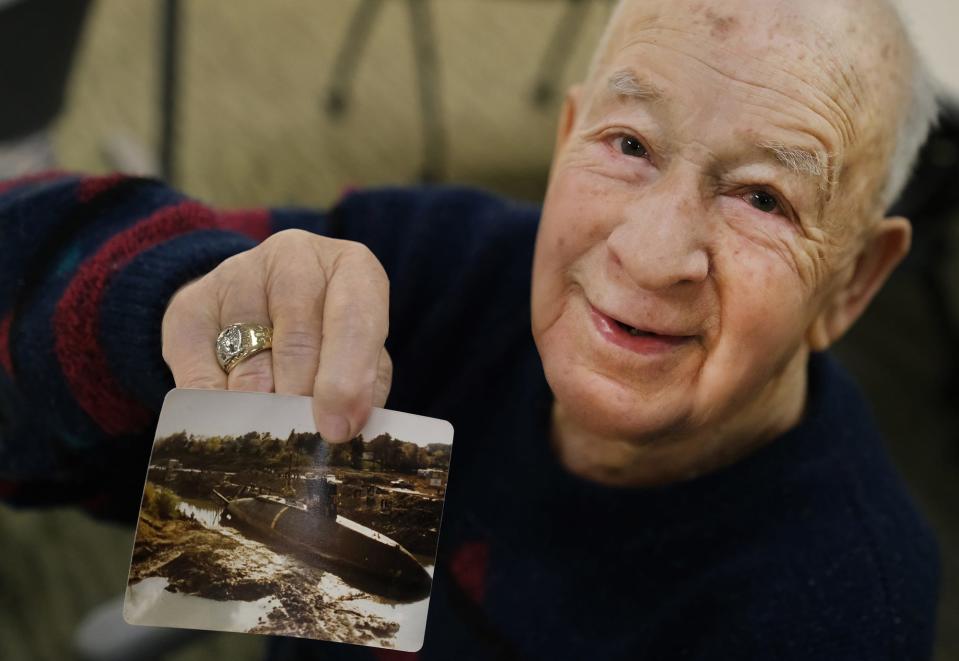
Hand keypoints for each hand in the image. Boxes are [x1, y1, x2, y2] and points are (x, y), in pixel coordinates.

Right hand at [161, 229, 391, 441]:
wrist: (262, 306)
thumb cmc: (332, 339)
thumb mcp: (364, 356)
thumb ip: (364, 388)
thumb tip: (343, 428)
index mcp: (352, 268)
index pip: (354, 319)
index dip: (346, 379)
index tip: (338, 429)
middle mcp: (295, 257)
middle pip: (297, 342)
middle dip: (301, 400)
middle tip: (302, 438)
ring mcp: (237, 274)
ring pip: (249, 362)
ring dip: (260, 406)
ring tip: (270, 428)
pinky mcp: (190, 305)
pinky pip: (200, 375)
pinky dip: (216, 407)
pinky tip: (231, 417)